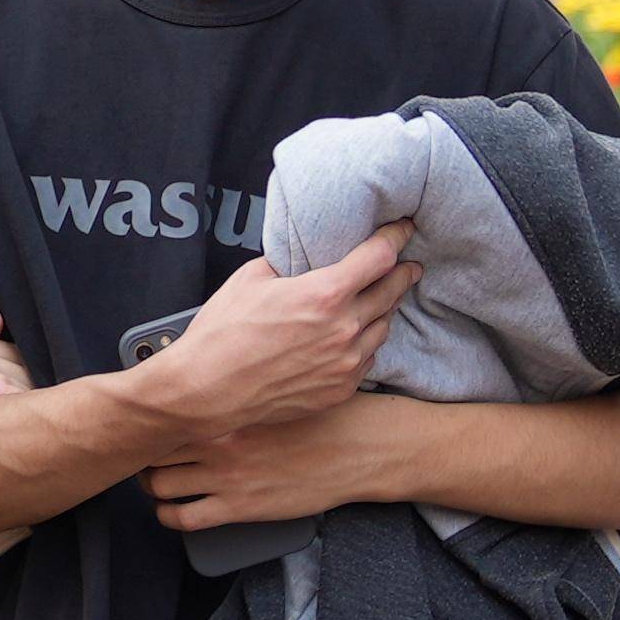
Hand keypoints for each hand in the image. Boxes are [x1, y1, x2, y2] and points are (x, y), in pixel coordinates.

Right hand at [131, 231, 414, 436]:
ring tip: (380, 301)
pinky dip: (365, 343)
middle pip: (391, 292)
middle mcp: (345, 328)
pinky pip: (367, 359)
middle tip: (410, 266)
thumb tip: (300, 259)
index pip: (378, 257)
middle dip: (403, 274)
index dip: (396, 237)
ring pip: (383, 328)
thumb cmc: (223, 332)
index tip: (404, 229)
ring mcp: (347, 363)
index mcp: (324, 294)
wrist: (209, 390)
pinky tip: (353, 338)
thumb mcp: (250, 279)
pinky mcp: (341, 389)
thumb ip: (286, 264)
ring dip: (383, 310)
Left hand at [147, 396, 401, 528]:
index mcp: (221, 407)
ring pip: (158, 485)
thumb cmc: (318, 415)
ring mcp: (225, 476)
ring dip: (150, 485)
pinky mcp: (239, 508)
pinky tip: (170, 511)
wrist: (357, 448)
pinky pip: (184, 518)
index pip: (160, 412)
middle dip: (141, 452)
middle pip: (150, 448)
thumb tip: (198, 385)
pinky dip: (168, 516)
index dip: (143, 418)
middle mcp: (215, 440)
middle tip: (140, 453)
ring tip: (153, 482)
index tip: (139, 419)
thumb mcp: (269, 392)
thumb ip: (231, 392)